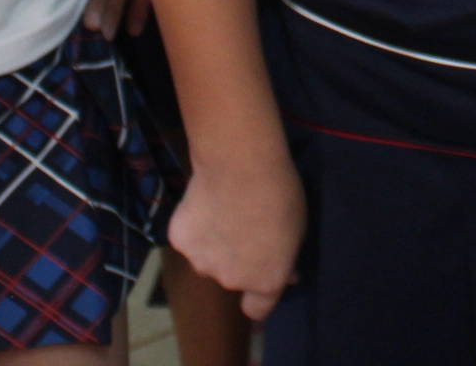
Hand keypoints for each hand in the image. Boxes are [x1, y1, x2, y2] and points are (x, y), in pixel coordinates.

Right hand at [170, 145, 306, 321]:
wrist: (240, 166)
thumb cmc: (280, 194)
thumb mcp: (297, 230)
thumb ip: (284, 256)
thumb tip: (286, 272)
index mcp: (264, 281)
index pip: (257, 309)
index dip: (258, 298)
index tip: (260, 277)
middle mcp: (230, 280)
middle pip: (232, 277)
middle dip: (237, 258)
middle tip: (244, 226)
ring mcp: (200, 262)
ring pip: (206, 257)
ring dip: (213, 243)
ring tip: (222, 209)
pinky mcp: (178, 239)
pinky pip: (188, 236)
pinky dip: (194, 224)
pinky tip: (203, 200)